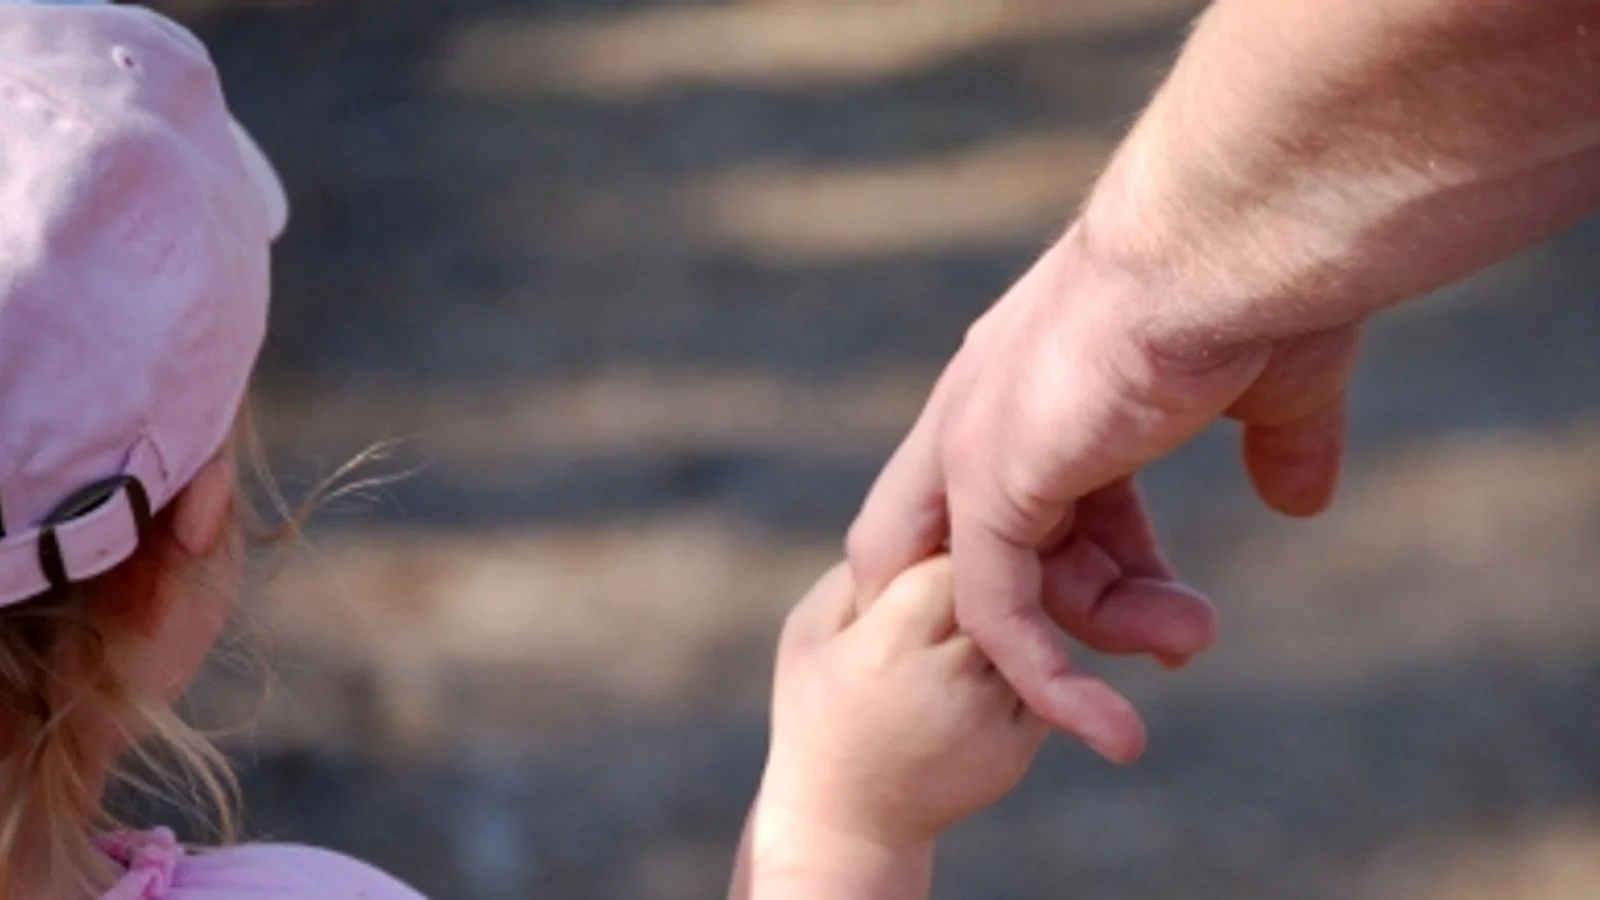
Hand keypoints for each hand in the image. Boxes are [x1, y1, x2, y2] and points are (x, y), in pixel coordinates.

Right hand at [758, 558, 1048, 848]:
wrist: (850, 822)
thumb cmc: (818, 709)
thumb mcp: (809, 631)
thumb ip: (861, 569)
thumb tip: (926, 519)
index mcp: (890, 645)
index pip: (951, 558)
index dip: (945, 545)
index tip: (928, 549)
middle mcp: (953, 679)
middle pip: (996, 589)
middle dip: (982, 576)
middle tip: (952, 582)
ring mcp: (995, 716)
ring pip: (1025, 626)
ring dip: (1005, 614)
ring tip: (954, 632)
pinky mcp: (1024, 742)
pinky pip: (1036, 671)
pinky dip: (1015, 659)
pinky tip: (969, 674)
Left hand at [847, 227, 1357, 762]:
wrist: (1233, 240)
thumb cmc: (1256, 286)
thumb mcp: (1273, 385)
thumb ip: (1278, 443)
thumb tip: (1300, 500)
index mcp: (1039, 379)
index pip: (1050, 496)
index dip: (1107, 556)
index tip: (1172, 598)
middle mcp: (985, 409)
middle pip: (1004, 547)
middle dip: (1082, 603)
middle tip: (1180, 633)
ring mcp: (975, 446)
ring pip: (1001, 589)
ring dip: (1100, 640)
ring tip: (1191, 641)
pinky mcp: (986, 486)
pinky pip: (994, 617)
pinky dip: (1045, 683)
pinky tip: (1113, 732)